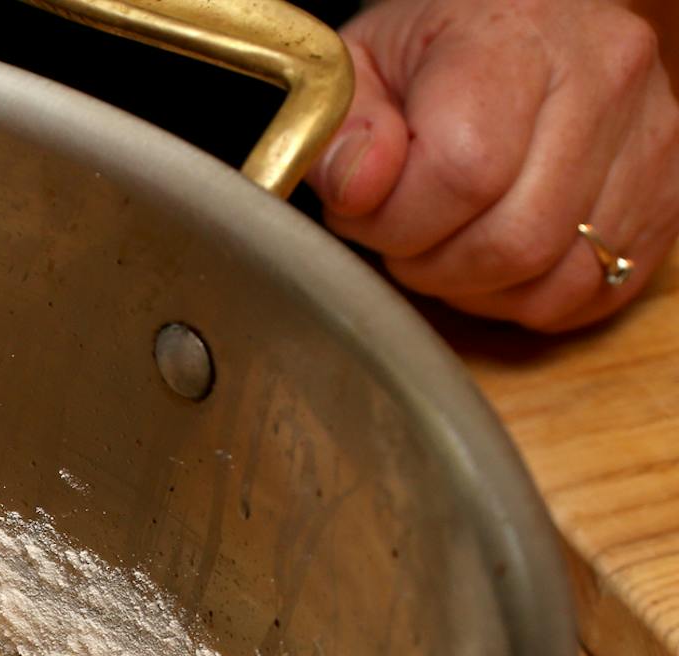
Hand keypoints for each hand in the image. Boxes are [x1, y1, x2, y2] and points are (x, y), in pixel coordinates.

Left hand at [309, 0, 678, 330]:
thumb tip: (359, 188)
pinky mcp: (668, 190)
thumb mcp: (361, 66)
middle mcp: (603, 79)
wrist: (525, 20)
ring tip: (447, 243)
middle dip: (434, 265)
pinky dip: (534, 296)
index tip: (367, 208)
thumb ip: (341, 130)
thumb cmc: (437, 48)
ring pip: (559, 279)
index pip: (463, 171)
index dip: (397, 220)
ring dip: (483, 289)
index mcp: (515, 37)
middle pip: (515, 241)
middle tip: (404, 235)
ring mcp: (649, 137)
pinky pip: (599, 289)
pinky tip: (498, 258)